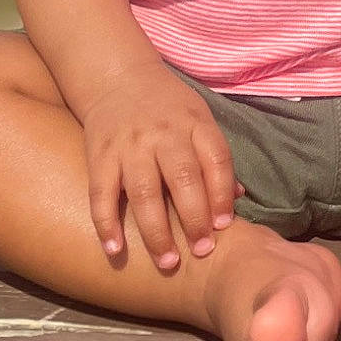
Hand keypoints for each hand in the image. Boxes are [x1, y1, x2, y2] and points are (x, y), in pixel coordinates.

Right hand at [79, 70, 239, 272]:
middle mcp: (163, 134)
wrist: (118, 77)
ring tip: (168, 263)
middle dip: (194, 219)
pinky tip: (114, 249)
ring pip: (145, 191)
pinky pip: (102, 192)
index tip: (224, 226)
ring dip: (156, 231)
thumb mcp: (199, 118)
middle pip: (183, 179)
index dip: (222, 194)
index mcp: (194, 123)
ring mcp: (130, 145)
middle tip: (201, 251)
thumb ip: (215, 157)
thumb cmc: (167, 106)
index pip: (216, 160)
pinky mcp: (100, 155)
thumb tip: (239, 198)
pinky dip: (106, 223)